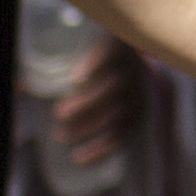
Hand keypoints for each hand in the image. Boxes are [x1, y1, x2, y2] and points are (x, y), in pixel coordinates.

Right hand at [55, 33, 139, 166]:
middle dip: (87, 129)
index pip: (122, 135)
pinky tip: (77, 78)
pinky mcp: (118, 43)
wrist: (130, 37)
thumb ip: (88, 117)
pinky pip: (108, 55)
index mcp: (138, 108)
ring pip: (109, 88)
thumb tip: (57, 134)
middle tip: (60, 135)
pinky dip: (93, 66)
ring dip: (84, 104)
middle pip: (115, 114)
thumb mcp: (110, 99)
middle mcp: (137, 89)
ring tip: (59, 113)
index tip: (76, 159)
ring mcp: (128, 66)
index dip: (101, 150)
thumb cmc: (112, 75)